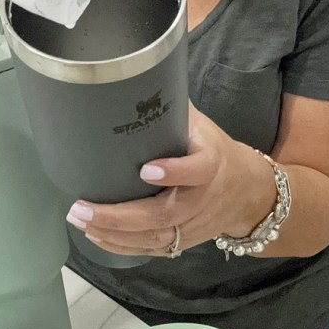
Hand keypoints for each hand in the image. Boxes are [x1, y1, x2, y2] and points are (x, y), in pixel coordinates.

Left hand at [65, 103, 274, 256]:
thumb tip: (131, 77)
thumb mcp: (200, 124)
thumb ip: (170, 108)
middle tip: (82, 207)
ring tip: (80, 220)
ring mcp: (193, 224)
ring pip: (154, 238)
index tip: (145, 170)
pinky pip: (152, 250)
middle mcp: (203, 198)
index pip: (197, 171)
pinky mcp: (184, 242)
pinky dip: (122, 246)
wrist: (247, 190)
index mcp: (211, 163)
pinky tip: (95, 236)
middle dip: (119, 215)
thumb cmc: (213, 149)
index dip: (174, 172)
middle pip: (162, 215)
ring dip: (113, 233)